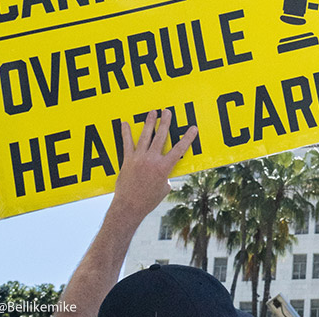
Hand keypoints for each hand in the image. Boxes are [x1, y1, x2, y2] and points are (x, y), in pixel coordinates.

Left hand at [110, 109, 197, 223]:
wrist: (129, 207)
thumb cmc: (148, 201)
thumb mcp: (164, 189)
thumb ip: (166, 176)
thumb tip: (164, 172)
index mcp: (164, 167)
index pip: (179, 149)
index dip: (188, 137)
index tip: (193, 128)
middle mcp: (152, 160)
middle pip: (161, 136)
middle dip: (165, 122)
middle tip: (167, 111)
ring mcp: (139, 158)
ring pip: (145, 136)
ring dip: (149, 123)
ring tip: (152, 112)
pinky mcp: (127, 160)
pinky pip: (127, 144)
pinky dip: (126, 133)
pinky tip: (125, 123)